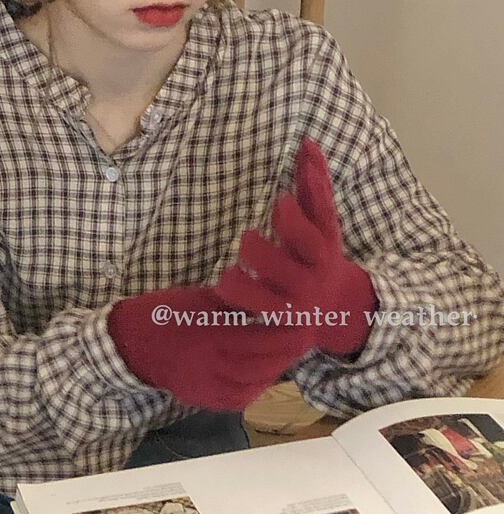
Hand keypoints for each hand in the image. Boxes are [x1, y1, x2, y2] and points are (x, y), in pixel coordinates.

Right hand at [107, 282, 310, 411]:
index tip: (304, 320)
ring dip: (274, 369)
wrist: (131, 343)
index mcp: (211, 332)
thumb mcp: (201, 298)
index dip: (287, 330)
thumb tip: (272, 298)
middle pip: (262, 362)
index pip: (261, 335)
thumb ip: (235, 303)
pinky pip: (235, 399)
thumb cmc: (165, 313)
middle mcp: (209, 362)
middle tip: (304, 338)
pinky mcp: (199, 398)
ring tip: (287, 355)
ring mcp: (204, 384)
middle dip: (287, 351)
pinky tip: (264, 376)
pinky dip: (254, 389)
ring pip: (252, 382)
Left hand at [215, 138, 377, 356]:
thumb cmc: (318, 255)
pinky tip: (217, 303)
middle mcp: (310, 280)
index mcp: (323, 252)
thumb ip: (314, 187)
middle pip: (291, 268)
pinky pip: (257, 334)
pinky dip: (238, 324)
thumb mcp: (322, 224)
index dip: (297, 218)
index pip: (315, 233)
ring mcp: (294, 309)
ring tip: (224, 276)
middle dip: (265, 253)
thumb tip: (306, 142)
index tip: (277, 200)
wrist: (334, 308)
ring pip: (269, 305)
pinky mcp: (279, 334)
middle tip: (246, 237)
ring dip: (245, 290)